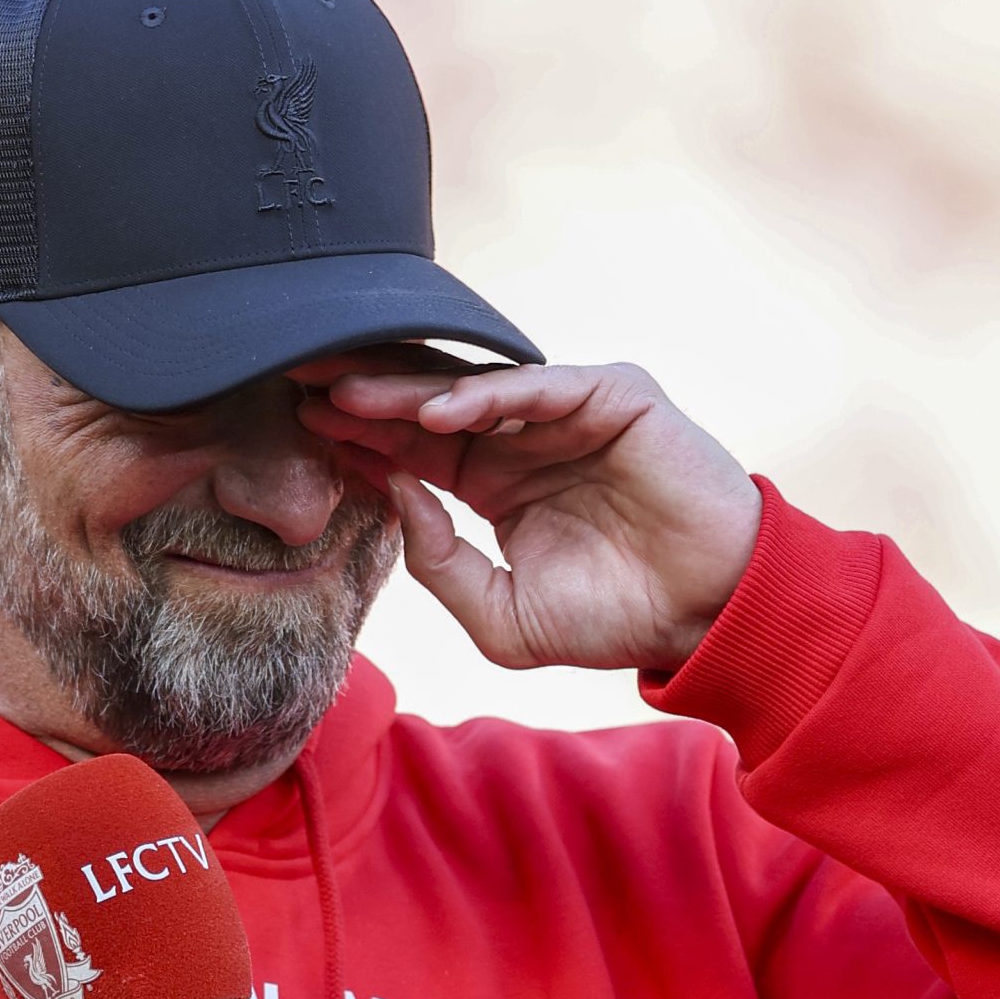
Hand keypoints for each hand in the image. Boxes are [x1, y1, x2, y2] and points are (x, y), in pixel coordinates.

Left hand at [294, 349, 761, 672]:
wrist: (706, 616)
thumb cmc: (615, 618)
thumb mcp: (500, 616)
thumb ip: (440, 564)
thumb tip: (396, 495)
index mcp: (493, 484)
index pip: (410, 448)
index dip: (357, 437)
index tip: (298, 430)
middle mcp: (523, 439)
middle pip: (428, 404)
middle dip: (362, 394)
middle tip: (293, 380)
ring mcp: (567, 413)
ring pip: (474, 387)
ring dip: (406, 387)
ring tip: (347, 393)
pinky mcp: (613, 397)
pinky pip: (540, 385)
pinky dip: (488, 395)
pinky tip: (438, 412)